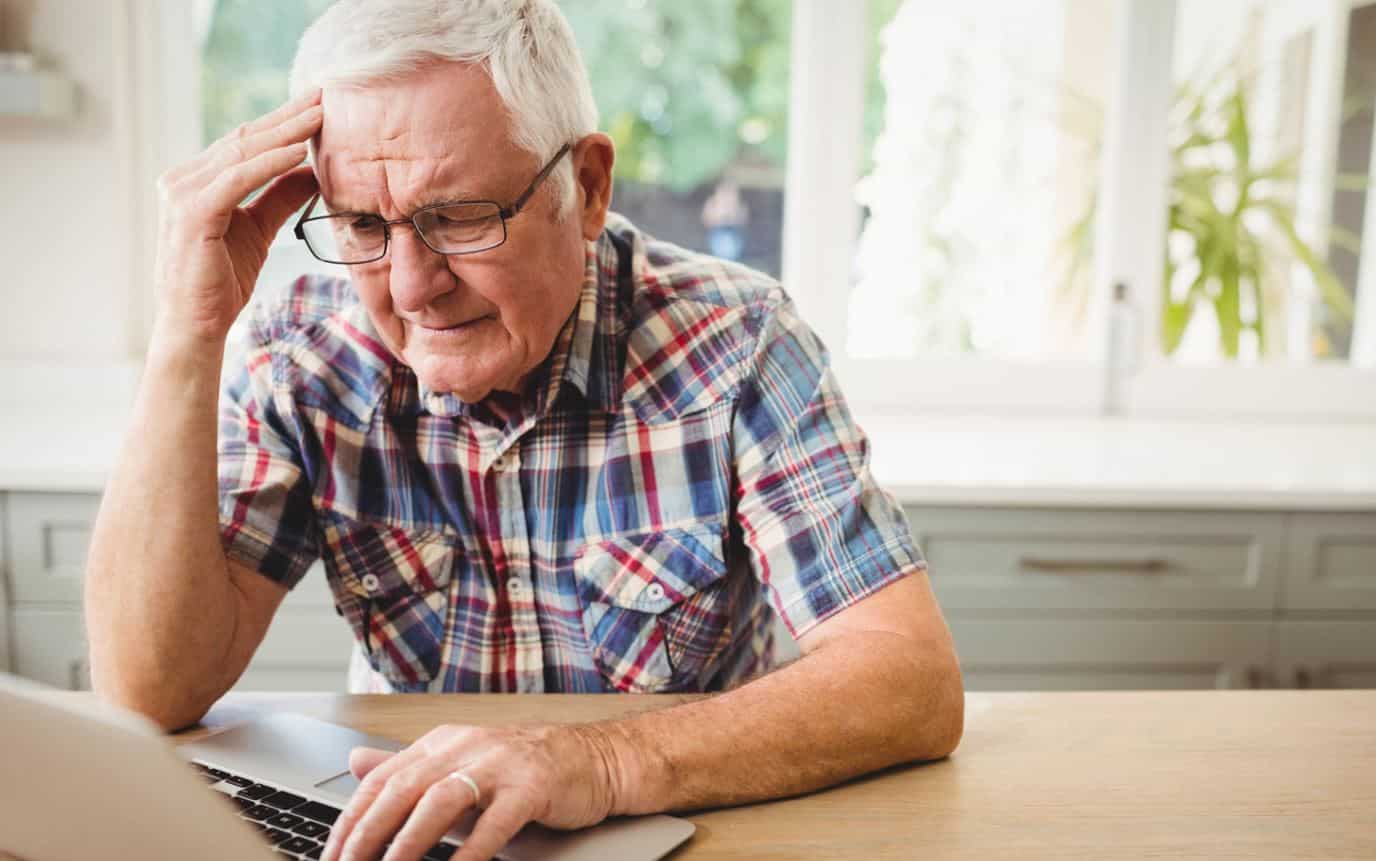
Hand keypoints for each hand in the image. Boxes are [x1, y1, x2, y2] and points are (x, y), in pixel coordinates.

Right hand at [151, 89, 322, 346]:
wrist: (196, 326)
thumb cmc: (221, 281)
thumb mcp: (258, 230)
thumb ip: (278, 197)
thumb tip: (310, 170)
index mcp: (195, 180)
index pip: (245, 143)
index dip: (282, 122)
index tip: (317, 104)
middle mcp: (182, 179)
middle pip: (244, 140)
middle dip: (287, 117)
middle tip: (323, 95)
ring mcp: (182, 194)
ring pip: (242, 154)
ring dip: (285, 133)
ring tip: (320, 116)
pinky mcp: (192, 214)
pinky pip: (237, 180)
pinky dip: (268, 163)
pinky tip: (297, 152)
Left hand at [320, 722, 623, 860]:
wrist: (593, 758)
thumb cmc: (526, 769)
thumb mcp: (459, 763)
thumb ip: (408, 766)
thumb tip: (355, 762)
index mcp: (442, 743)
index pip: (380, 779)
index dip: (350, 820)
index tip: (330, 856)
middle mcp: (464, 746)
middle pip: (402, 788)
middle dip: (367, 834)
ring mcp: (499, 764)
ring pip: (440, 801)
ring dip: (408, 842)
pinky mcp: (531, 786)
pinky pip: (493, 823)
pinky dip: (469, 853)